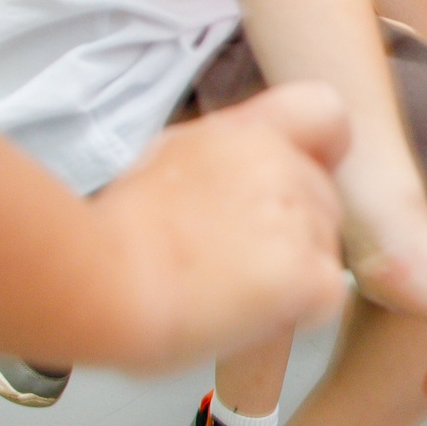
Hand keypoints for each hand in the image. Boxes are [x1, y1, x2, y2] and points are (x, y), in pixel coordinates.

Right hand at [89, 82, 349, 372]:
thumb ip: (218, 162)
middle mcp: (281, 162)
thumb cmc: (114, 236)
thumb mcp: (163, 161)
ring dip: (292, 277)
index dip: (322, 150)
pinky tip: (244, 313)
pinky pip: (327, 297)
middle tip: (233, 265)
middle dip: (294, 235)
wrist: (100, 280)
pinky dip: (296, 314)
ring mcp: (300, 215)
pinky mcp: (309, 270)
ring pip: (326, 252)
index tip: (298, 179)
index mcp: (245, 133)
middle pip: (324, 202)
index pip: (324, 111)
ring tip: (226, 292)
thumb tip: (233, 185)